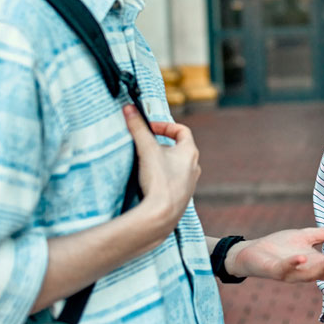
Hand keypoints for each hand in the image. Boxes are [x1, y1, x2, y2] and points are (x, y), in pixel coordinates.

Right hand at [122, 105, 199, 227]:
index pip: (182, 130)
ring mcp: (189, 183)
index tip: (150, 128)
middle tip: (144, 146)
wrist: (162, 215)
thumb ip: (138, 128)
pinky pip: (172, 182)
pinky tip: (148, 183)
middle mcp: (194, 167)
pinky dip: (162, 178)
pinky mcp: (181, 197)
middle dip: (160, 144)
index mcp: (190, 152)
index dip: (165, 126)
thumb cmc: (159, 180)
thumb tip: (129, 108)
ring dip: (161, 161)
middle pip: (178, 148)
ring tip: (144, 164)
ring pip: (175, 166)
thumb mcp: (146, 149)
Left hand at [225, 224, 323, 281]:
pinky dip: (294, 264)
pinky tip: (302, 257)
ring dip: (323, 268)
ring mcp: (290, 273)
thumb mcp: (308, 236)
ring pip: (310, 274)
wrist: (251, 253)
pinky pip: (286, 268)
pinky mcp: (275, 270)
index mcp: (315, 264)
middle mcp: (305, 272)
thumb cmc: (280, 246)